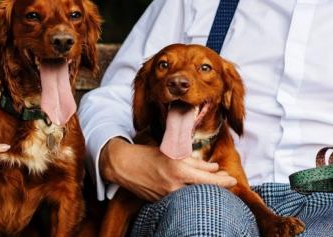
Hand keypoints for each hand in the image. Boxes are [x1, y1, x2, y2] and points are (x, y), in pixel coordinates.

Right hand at [100, 137, 236, 201]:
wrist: (123, 166)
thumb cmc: (146, 154)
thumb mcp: (171, 152)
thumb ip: (194, 161)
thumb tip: (213, 167)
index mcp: (178, 170)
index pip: (208, 179)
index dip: (223, 181)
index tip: (232, 179)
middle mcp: (175, 186)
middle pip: (205, 190)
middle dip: (219, 186)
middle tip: (228, 181)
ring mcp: (168, 196)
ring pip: (194, 196)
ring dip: (205, 189)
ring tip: (214, 184)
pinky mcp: (162, 202)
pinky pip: (182, 199)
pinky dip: (192, 193)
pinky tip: (196, 189)